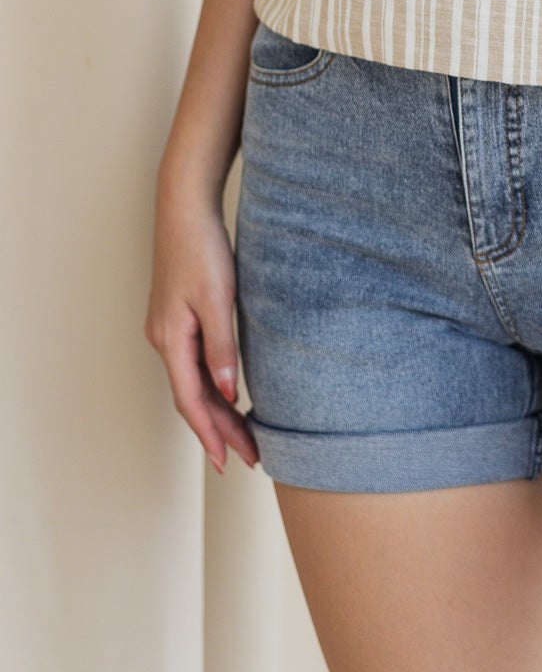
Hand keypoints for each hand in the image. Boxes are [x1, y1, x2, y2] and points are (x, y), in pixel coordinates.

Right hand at [144, 184, 260, 473]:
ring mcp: (168, 329)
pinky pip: (192, 364)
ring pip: (191, 382)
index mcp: (170, 339)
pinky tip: (228, 394)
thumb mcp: (218, 299)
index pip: (190, 401)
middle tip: (248, 456)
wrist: (185, 209)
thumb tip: (225, 393)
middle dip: (218, 430)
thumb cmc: (201, 248)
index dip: (209, 434)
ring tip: (243, 436)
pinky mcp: (177, 317)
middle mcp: (163, 339)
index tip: (227, 462)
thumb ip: (222, 347)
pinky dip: (211, 385)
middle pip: (191, 397)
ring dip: (216, 410)